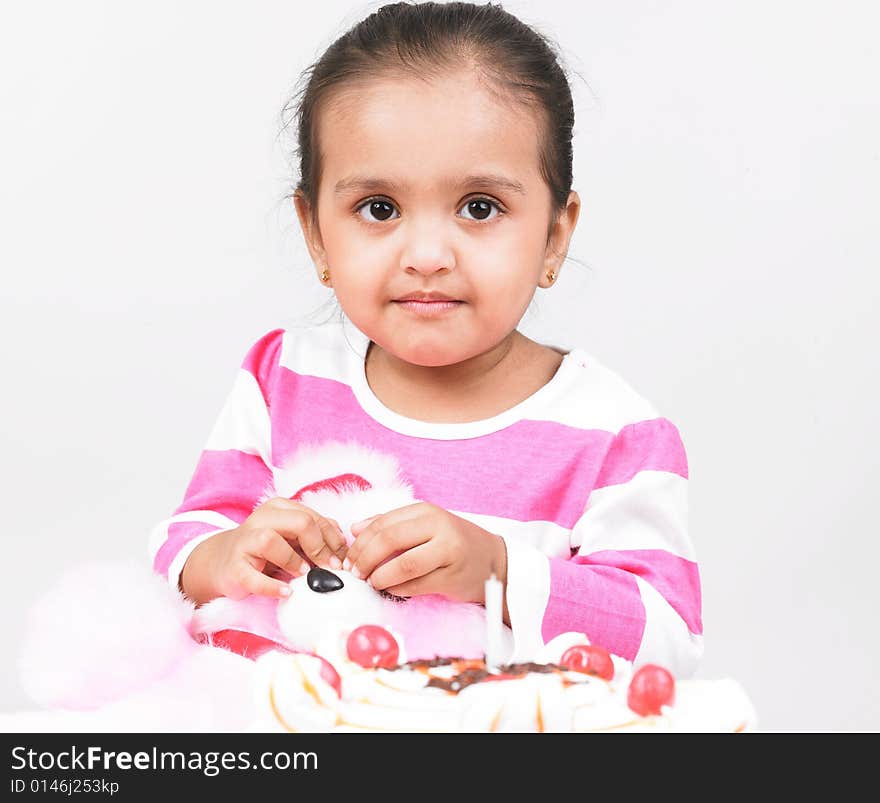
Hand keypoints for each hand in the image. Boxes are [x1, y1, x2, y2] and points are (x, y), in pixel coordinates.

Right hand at [179, 497, 347, 603]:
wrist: (222, 563)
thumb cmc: (265, 551)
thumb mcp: (292, 538)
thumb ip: (316, 534)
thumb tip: (343, 543)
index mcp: (279, 508)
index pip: (314, 517)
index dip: (333, 539)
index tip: (344, 559)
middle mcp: (261, 519)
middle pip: (299, 522)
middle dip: (320, 546)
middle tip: (332, 567)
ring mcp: (245, 542)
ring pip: (271, 540)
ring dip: (294, 560)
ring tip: (306, 574)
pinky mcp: (234, 567)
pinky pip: (252, 577)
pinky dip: (272, 586)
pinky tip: (288, 592)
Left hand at [343, 502, 506, 603]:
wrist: (493, 560)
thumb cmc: (452, 542)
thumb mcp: (424, 525)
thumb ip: (390, 523)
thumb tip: (355, 529)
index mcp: (427, 512)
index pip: (383, 524)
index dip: (360, 542)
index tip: (349, 557)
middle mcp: (439, 527)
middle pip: (390, 541)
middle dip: (365, 559)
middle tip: (354, 573)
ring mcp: (448, 552)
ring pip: (403, 565)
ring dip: (379, 577)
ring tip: (370, 582)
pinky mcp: (452, 577)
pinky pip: (416, 586)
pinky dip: (397, 589)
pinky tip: (390, 589)